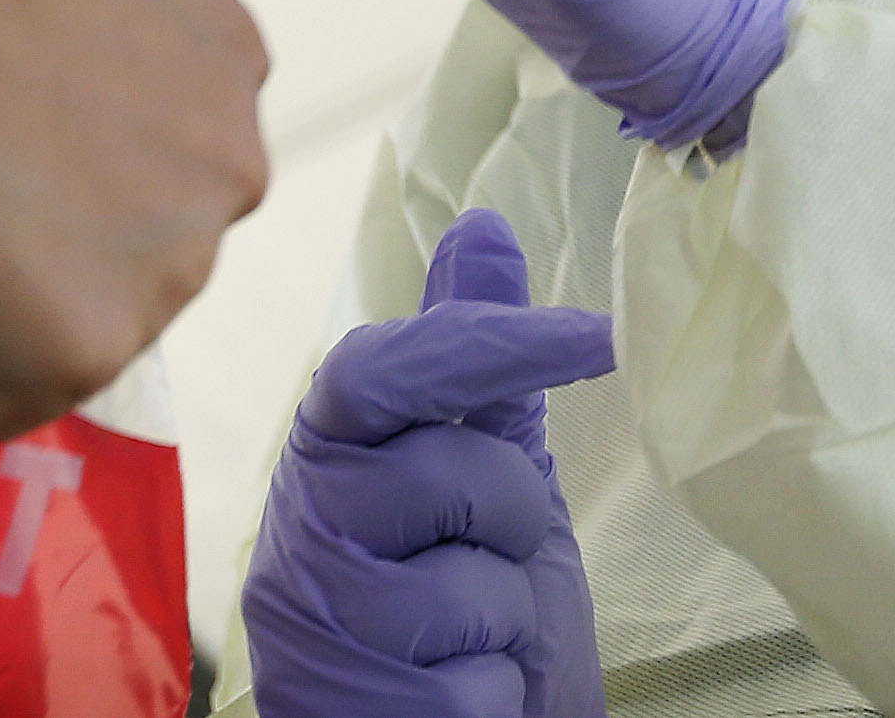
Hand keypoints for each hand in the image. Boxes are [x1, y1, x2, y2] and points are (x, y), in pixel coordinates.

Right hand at [245, 211, 612, 717]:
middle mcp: (298, 540)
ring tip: (470, 630)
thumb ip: (474, 364)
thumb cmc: (456, 606)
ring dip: (504, 612)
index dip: (482, 343)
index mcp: (328, 461)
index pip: (374, 371)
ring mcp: (315, 634)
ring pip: (464, 587)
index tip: (597, 334)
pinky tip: (465, 689)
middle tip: (489, 551)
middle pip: (449, 474)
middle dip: (509, 512)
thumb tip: (481, 226)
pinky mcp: (352, 711)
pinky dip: (495, 689)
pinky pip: (472, 679)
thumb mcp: (482, 473)